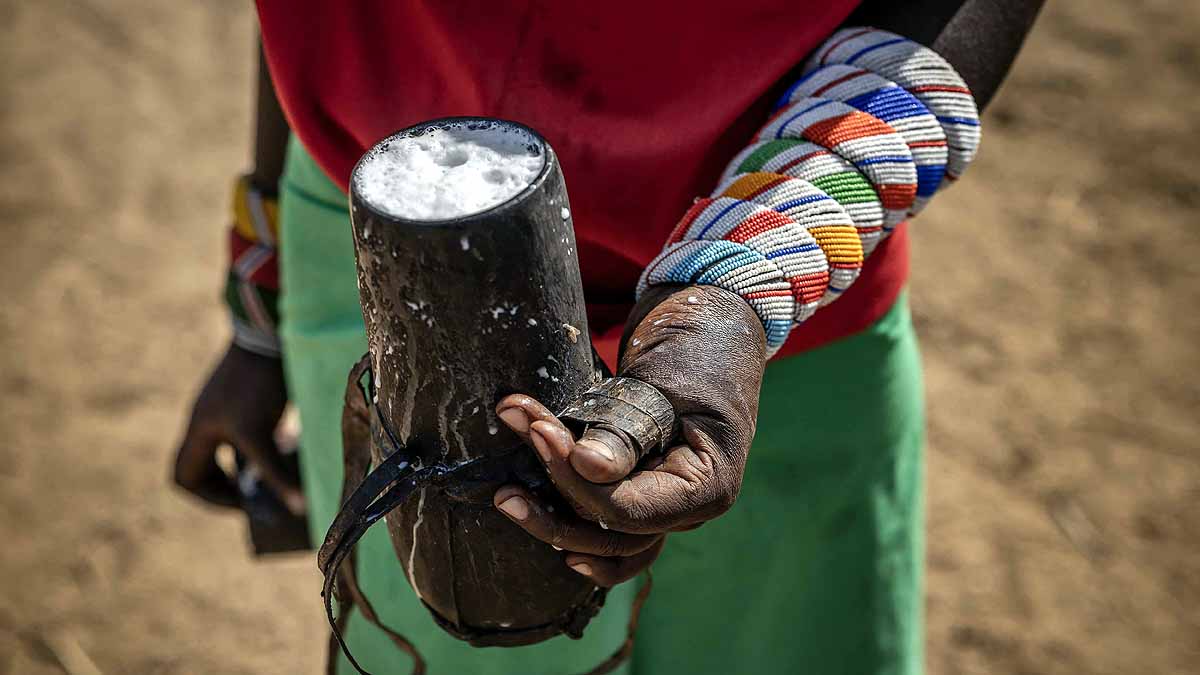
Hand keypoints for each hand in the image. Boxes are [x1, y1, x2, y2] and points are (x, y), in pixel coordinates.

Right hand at [173, 343, 304, 513]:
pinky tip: (285, 444)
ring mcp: (222, 406)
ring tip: (273, 473)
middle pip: (200, 466)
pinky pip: (239, 431)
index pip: (184, 477)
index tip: (242, 501)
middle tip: (255, 494)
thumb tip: (298, 508)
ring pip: (222, 448)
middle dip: (224, 485)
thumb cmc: (259, 383)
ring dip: (243, 465)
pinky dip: (257, 445)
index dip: (209, 497)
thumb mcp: (263, 434)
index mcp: (199, 430)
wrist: (270, 334)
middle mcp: (205, 419)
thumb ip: (274, 473)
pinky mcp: (243, 395)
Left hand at [493, 284, 765, 585]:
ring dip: (553, 520)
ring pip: (605, 542)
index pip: (629, 510)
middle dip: (556, 497)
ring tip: (507, 497)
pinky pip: (610, 535)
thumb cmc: (695, 349)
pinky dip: (578, 537)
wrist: (711, 328)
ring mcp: (666, 506)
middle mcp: (688, 509)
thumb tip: (588, 468)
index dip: (578, 481)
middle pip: (612, 533)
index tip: (542, 432)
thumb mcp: (664, 383)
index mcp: (707, 484)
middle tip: (517, 452)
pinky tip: (545, 537)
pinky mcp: (642, 492)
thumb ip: (627, 431)